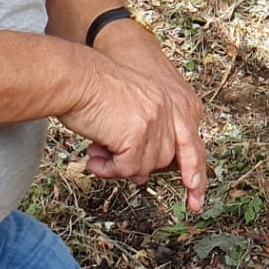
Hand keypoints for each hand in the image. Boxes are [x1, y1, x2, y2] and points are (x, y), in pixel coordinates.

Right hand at [54, 50, 178, 189]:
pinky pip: (127, 168)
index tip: (194, 192)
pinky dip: (107, 169)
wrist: (74, 76)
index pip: (189, 141)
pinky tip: (93, 157)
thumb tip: (140, 173)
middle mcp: (166, 109)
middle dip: (136, 165)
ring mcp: (153, 121)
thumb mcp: (127, 106)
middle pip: (165, 159)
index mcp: (167, 100)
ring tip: (96, 152)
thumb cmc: (90, 88)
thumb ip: (141, 134)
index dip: (192, 169)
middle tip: (108, 157)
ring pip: (145, 166)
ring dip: (117, 166)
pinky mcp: (136, 134)